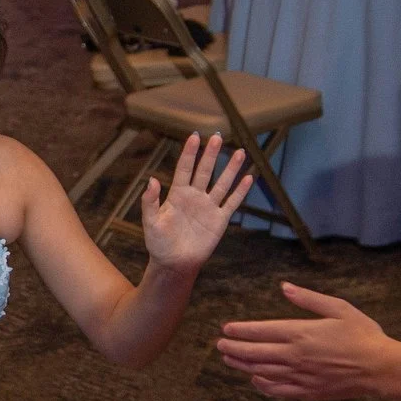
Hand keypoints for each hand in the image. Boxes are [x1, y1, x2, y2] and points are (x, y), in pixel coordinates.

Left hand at [139, 133, 251, 271]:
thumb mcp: (150, 222)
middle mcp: (194, 197)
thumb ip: (150, 201)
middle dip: (211, 154)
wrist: (174, 264)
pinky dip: (240, 191)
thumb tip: (152, 179)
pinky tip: (249, 177)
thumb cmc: (159, 244)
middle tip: (217, 137)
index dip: (189, 153)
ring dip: (231, 168)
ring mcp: (208, 207)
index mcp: (177, 195)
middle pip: (205, 171)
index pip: (184, 168)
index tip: (194, 136)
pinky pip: (232, 202)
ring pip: (222, 183)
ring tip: (240, 152)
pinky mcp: (219, 220)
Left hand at [215, 283, 400, 400]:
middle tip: (220, 345)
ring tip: (230, 359)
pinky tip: (256, 380)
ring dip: (243, 365)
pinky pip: (278, 390)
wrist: (381, 368)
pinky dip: (263, 385)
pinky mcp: (308, 392)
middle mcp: (295, 356)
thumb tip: (284, 287)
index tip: (226, 329)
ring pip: (262, 371)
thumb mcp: (339, 308)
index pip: (262, 331)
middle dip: (234, 348)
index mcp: (301, 333)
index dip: (241, 330)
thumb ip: (308, 299)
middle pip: (255, 353)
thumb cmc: (363, 334)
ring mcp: (300, 376)